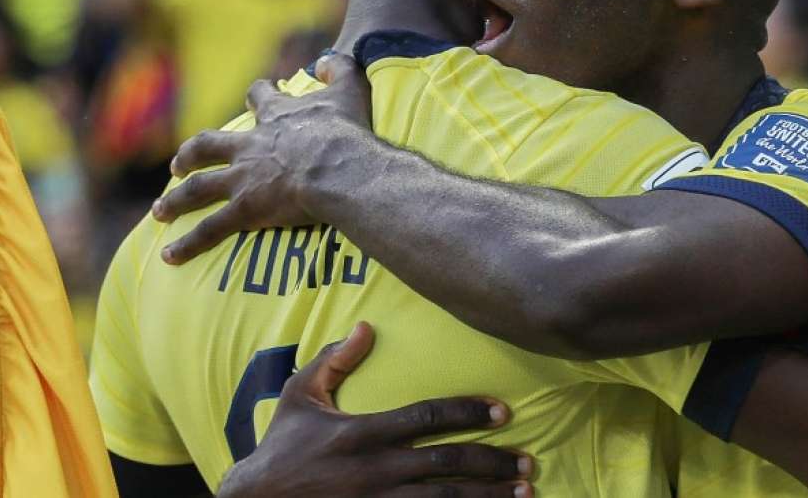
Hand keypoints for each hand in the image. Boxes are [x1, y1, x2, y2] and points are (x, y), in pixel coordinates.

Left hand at [155, 54, 375, 262]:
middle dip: (191, 154)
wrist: (338, 168)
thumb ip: (338, 68)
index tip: (256, 95)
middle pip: (208, 146)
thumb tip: (322, 62)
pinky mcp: (246, 209)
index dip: (258, 96)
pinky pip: (210, 229)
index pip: (259, 98)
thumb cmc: (347, 132)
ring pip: (198, 189)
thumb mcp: (350, 89)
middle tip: (178, 164)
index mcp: (276, 117)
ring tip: (162, 210)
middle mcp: (250, 146)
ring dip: (177, 200)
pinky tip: (170, 256)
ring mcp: (243, 178)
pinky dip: (189, 243)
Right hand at [218, 322, 532, 497]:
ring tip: (525, 493)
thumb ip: (333, 360)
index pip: (427, 417)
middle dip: (492, 463)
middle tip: (528, 461)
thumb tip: (366, 326)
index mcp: (361, 432)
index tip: (503, 412)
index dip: (468, 411)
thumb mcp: (298, 395)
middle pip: (446, 465)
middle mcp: (374, 470)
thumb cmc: (279, 446)